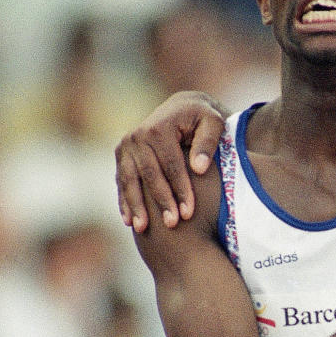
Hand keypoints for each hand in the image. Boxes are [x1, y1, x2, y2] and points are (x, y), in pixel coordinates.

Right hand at [115, 91, 227, 231]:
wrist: (182, 108)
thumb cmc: (203, 119)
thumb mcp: (213, 123)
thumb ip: (208, 142)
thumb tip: (198, 167)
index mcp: (159, 127)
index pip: (171, 165)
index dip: (180, 189)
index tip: (189, 213)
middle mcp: (137, 135)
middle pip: (149, 174)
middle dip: (161, 201)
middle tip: (172, 224)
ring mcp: (126, 146)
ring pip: (130, 180)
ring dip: (136, 206)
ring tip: (143, 228)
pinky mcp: (122, 155)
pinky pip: (122, 181)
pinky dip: (125, 201)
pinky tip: (129, 221)